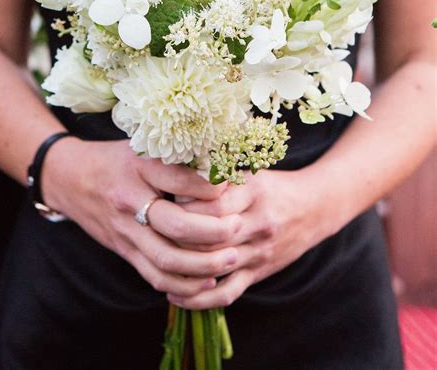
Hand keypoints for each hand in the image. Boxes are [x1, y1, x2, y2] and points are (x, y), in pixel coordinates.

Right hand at [42, 138, 242, 297]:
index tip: (231, 185)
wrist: (69, 178)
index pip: (179, 179)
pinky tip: (207, 281)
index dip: (210, 186)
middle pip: (176, 224)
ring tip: (231, 259)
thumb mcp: (143, 146)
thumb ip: (177, 157)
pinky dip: (183, 284)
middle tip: (237, 227)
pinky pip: (154, 275)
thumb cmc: (116, 158)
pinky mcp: (123, 250)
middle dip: (213, 231)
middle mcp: (130, 199)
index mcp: (139, 166)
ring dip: (204, 264)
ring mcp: (125, 230)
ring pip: (167, 258)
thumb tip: (223, 165)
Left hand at [167, 166, 339, 309]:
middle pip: (209, 238)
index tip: (165, 203)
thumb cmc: (272, 185)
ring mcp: (259, 252)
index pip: (211, 206)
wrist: (314, 207)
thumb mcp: (249, 171)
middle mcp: (258, 223)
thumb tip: (176, 174)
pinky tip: (175, 294)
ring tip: (158, 260)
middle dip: (177, 238)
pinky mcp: (258, 273)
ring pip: (214, 266)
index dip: (183, 207)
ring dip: (182, 267)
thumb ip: (218, 175)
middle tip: (155, 233)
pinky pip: (227, 293)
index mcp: (253, 192)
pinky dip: (199, 299)